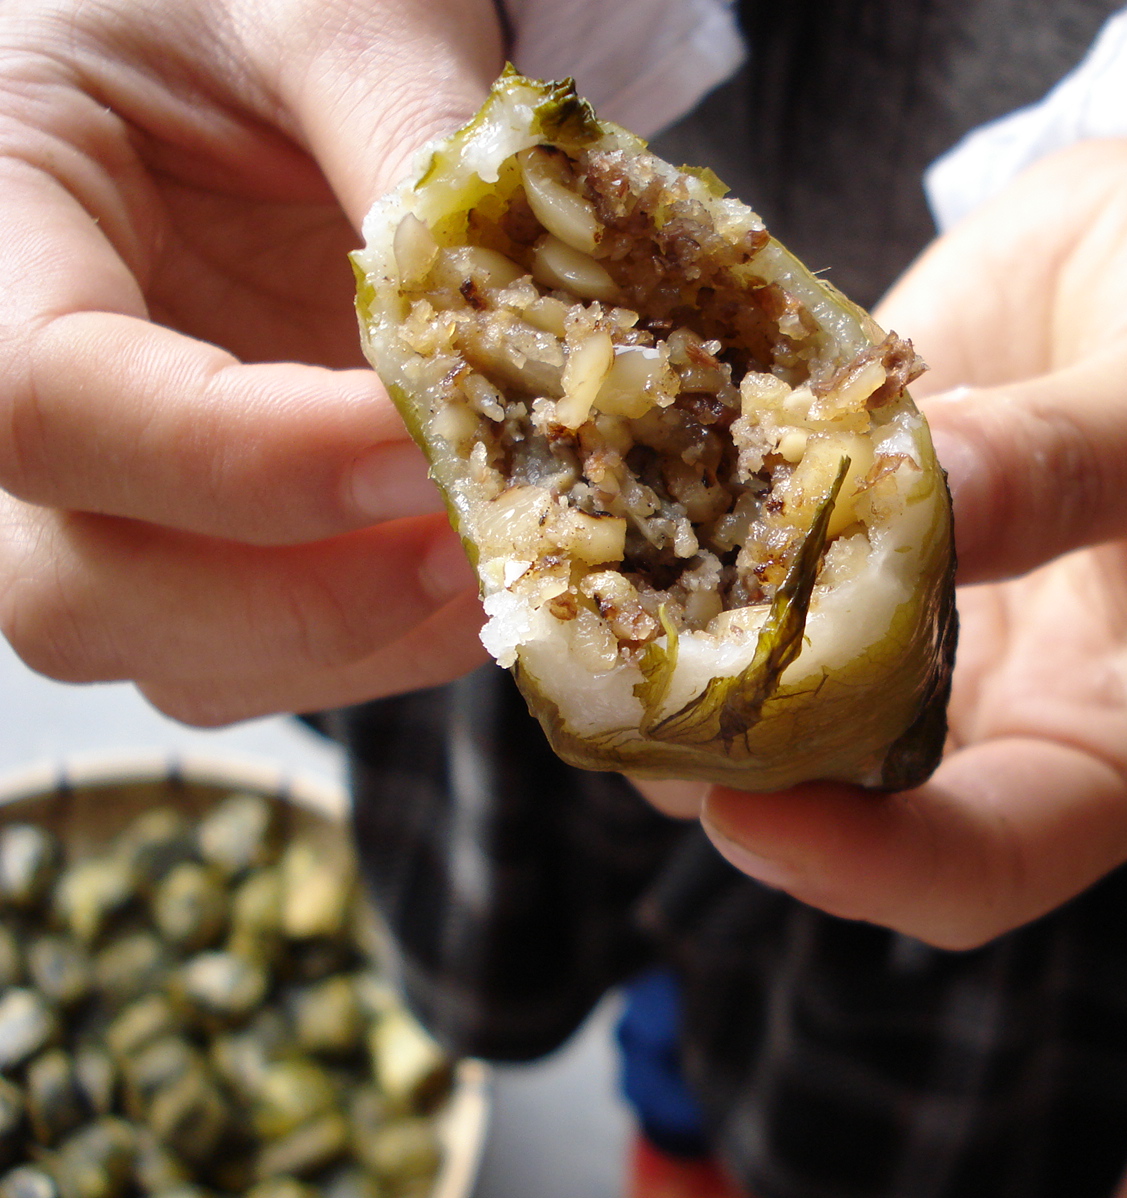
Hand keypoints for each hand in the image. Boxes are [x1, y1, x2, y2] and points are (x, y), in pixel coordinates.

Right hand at [0, 0, 501, 720]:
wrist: (271, 28)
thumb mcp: (334, 11)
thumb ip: (412, 150)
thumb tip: (522, 322)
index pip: (44, 401)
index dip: (242, 459)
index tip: (424, 446)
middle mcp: (19, 381)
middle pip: (74, 584)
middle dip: (293, 598)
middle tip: (474, 541)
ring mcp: (114, 480)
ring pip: (171, 651)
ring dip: (350, 638)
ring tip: (499, 560)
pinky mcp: (208, 527)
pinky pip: (263, 650)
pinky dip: (379, 641)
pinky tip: (483, 569)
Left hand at [657, 132, 1126, 947]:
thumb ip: (1081, 468)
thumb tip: (921, 510)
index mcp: (1116, 737)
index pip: (986, 867)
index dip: (865, 869)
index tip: (747, 814)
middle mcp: (993, 696)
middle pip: (837, 791)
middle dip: (719, 755)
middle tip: (609, 680)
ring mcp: (906, 605)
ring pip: (759, 674)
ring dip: (664, 639)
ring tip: (574, 577)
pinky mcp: (838, 509)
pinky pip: (741, 541)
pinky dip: (670, 522)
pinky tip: (599, 479)